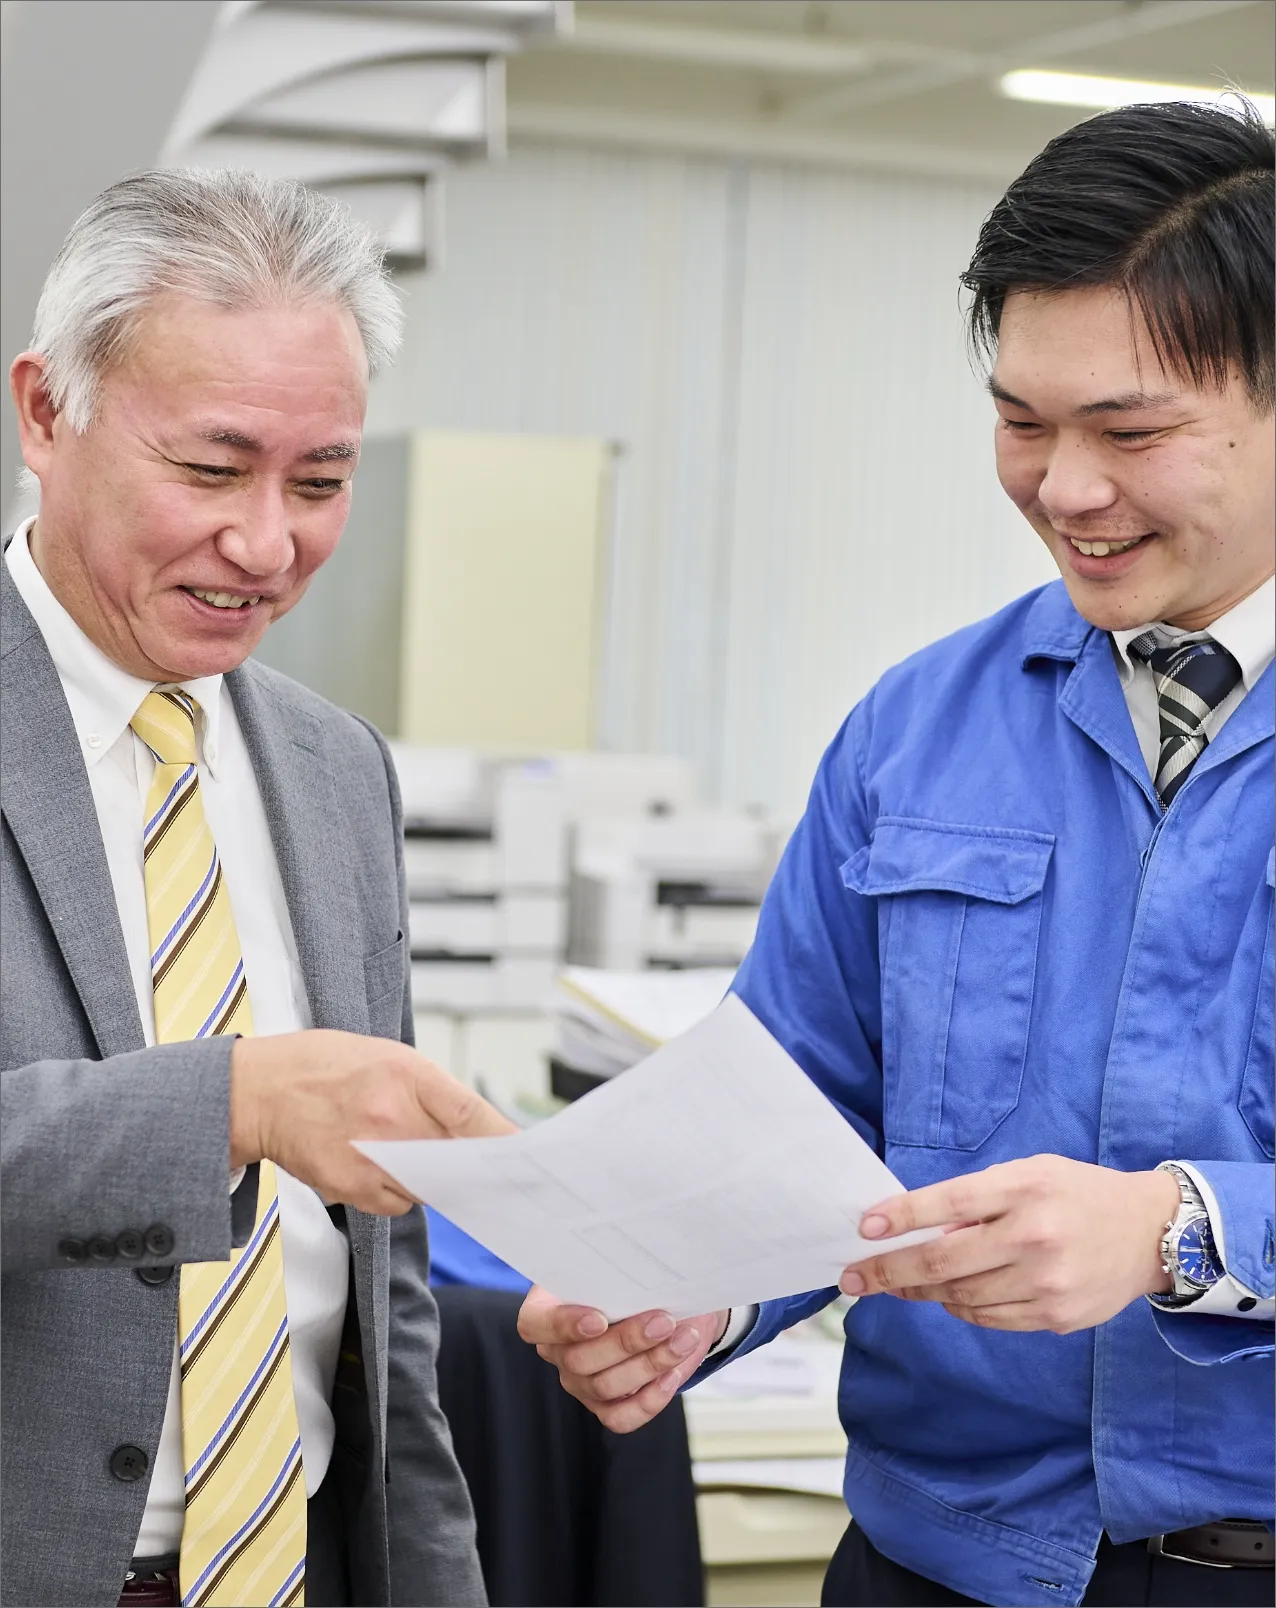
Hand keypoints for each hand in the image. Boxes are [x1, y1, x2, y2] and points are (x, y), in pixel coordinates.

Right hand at [230, 1029, 516, 1214]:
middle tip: (482, 1166)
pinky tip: (376, 1164)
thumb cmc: (324, 1065)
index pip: (469, 1114)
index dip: (503, 1139)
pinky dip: (398, 1191)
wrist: (260, 1091)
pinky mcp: (351, 1188)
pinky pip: (398, 1203)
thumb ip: (431, 1091)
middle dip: (469, 1164)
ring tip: (399, 1147)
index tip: (527, 1155)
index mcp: (404, 1074)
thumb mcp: (386, 1055)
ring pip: (429, 1186)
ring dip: (429, 1176)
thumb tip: (476, 1128)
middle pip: (454, 1159)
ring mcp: (370, 1158)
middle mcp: (390, 1118)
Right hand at [517, 1285, 728, 1431]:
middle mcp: (558, 1350)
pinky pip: (621, 1417)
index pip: (535, 1324)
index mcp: (548, 1308)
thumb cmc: (640, 1277)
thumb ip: (621, 1269)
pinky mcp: (605, 1407)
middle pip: (579, 1360)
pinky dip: (650, 1399)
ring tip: (683, 1339)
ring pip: (605, 1387)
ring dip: (650, 1364)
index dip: (562, 1325)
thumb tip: (639, 1270)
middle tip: (664, 1321)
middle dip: (627, 1341)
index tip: (600, 1319)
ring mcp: (580, 1383)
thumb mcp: (628, 1264)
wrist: (669, 1303)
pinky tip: (672, 1373)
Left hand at [839, 1154, 1178, 1333]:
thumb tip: (921, 1231)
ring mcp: (1047, 1283)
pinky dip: (961, 1307)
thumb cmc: (1077, 1193)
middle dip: (889, 1271)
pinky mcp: (1057, 1317)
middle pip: (943, 1263)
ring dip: (921, 1291)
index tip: (864, 1230)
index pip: (948, 1204)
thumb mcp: (1030, 1173)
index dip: (901, 1218)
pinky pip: (990, 1318)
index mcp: (1024, 1189)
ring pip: (961, 1298)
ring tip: (898, 1282)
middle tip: (854, 1277)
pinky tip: (949, 1295)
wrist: (1150, 1232)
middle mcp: (1034, 1238)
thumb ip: (979, 1199)